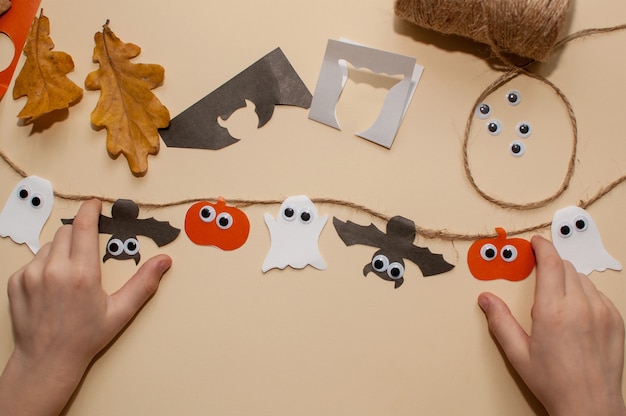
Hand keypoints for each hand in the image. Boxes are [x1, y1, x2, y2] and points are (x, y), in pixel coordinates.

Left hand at [0, 199, 171, 415]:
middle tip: (88, 252)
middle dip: (80, 234)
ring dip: (61, 251)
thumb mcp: (120, 311)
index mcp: (82, 274)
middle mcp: (54, 270)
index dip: (90, 210)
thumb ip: (143, 283)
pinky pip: (33, 260)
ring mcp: (31, 275)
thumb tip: (164, 261)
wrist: (46, 361)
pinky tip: (52, 286)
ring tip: (69, 276)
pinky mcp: (16, 282)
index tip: (95, 204)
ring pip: (49, 245)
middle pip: (67, 232)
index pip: (84, 226)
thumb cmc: (85, 338)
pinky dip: (44, 265)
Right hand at [478, 235, 625, 415]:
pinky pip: (598, 294)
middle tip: (540, 274)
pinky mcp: (616, 321)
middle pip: (565, 266)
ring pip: (583, 279)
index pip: (550, 263)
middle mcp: (580, 307)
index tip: (535, 243)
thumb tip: (486, 299)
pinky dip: (585, 295)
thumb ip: (500, 322)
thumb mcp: (518, 353)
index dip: (542, 247)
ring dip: (568, 280)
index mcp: (552, 311)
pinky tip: (576, 312)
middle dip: (551, 264)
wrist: (590, 405)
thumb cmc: (554, 382)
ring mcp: (602, 313)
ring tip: (558, 299)